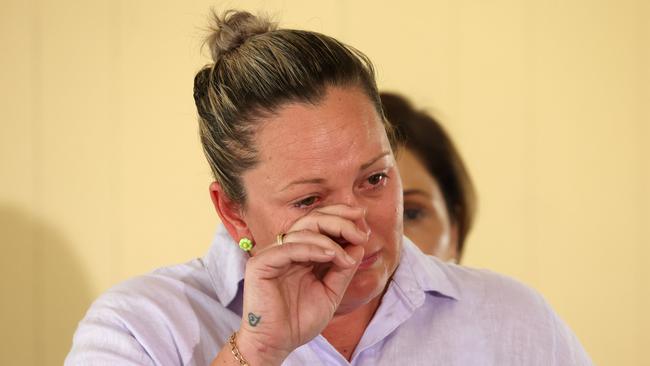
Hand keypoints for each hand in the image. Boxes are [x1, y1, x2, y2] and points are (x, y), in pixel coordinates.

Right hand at [236, 205, 368, 363]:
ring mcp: (272, 254)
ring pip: (302, 230)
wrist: (278, 344)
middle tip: (360, 233)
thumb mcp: (331, 292)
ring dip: (330, 238)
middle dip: (339, 221)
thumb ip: (343, 269)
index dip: (341, 217)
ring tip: (347, 256)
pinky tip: (331, 255)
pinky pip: (289, 248)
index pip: (319, 223)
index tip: (363, 220)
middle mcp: (286, 248)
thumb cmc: (300, 320)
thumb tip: (359, 244)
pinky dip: (312, 248)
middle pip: (312, 220)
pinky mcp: (260, 264)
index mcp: (301, 252)